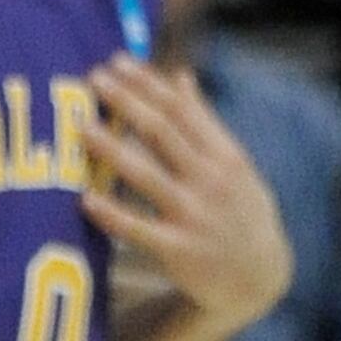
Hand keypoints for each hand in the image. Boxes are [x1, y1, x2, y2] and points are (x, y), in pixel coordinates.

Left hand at [83, 55, 289, 330]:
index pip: (182, 108)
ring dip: (113, 148)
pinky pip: (138, 229)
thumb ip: (205, 122)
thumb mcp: (234, 163)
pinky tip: (86, 198)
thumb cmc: (240, 210)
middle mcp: (210, 180)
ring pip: (147, 175)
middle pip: (162, 132)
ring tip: (82, 126)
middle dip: (127, 102)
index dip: (148, 83)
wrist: (257, 279)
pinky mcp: (177, 251)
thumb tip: (180, 75)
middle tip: (93, 79)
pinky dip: (112, 213)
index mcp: (225, 154)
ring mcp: (194, 216)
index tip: (117, 62)